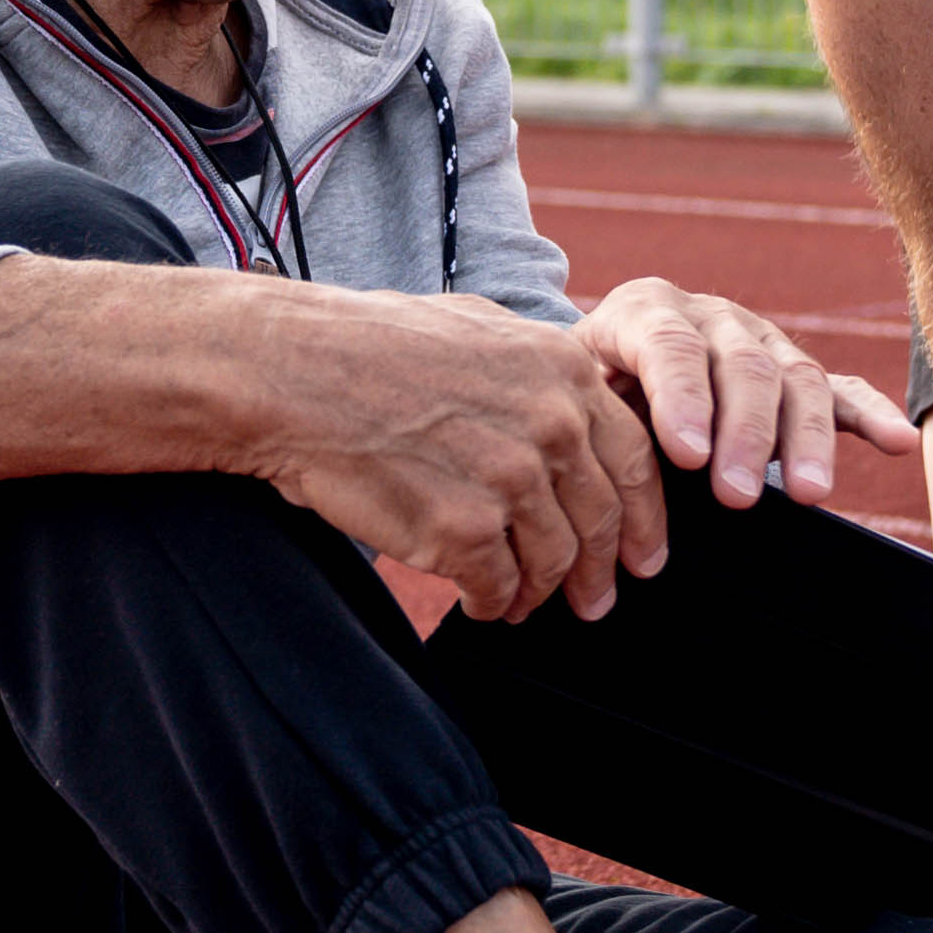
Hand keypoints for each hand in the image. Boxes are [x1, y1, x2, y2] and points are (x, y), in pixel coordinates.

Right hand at [243, 288, 671, 621]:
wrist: (287, 372)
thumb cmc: (365, 346)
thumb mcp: (476, 328)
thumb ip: (535, 375)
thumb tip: (571, 409)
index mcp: (561, 371)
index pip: (634, 458)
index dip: (645, 517)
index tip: (644, 556)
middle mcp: (550, 424)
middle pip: (601, 518)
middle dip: (600, 571)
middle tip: (595, 602)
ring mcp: (509, 478)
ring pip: (552, 560)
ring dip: (539, 591)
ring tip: (520, 604)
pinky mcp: (463, 529)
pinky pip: (498, 585)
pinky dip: (492, 602)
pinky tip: (479, 603)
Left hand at [580, 277, 918, 508]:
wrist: (601, 365)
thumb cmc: (583, 390)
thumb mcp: (570, 392)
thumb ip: (595, 419)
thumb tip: (614, 484)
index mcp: (645, 311)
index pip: (671, 345)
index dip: (683, 399)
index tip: (689, 457)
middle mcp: (712, 318)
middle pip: (744, 367)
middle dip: (745, 435)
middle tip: (737, 495)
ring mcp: (761, 341)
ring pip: (797, 380)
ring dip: (806, 440)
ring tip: (808, 494)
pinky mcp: (794, 372)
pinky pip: (839, 389)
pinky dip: (870, 415)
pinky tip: (897, 441)